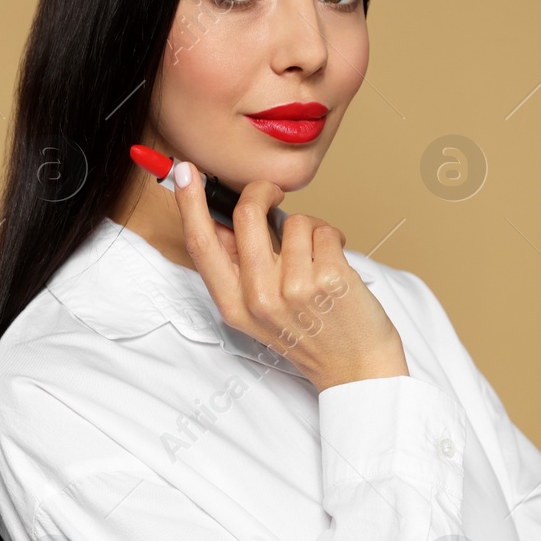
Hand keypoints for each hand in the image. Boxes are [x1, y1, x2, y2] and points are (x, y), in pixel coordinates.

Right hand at [171, 161, 408, 392]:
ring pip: (294, 221)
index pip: (202, 245)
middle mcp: (259, 298)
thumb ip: (238, 268)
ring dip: (310, 229)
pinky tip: (336, 265)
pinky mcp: (330, 280)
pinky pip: (325, 231)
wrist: (355, 368)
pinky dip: (334, 239)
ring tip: (317, 258)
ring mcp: (295, 289)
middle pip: (246, 215)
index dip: (190, 203)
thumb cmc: (310, 335)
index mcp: (234, 305)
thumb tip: (224, 219)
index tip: (184, 171)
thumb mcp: (258, 312)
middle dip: (261, 191)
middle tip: (274, 193)